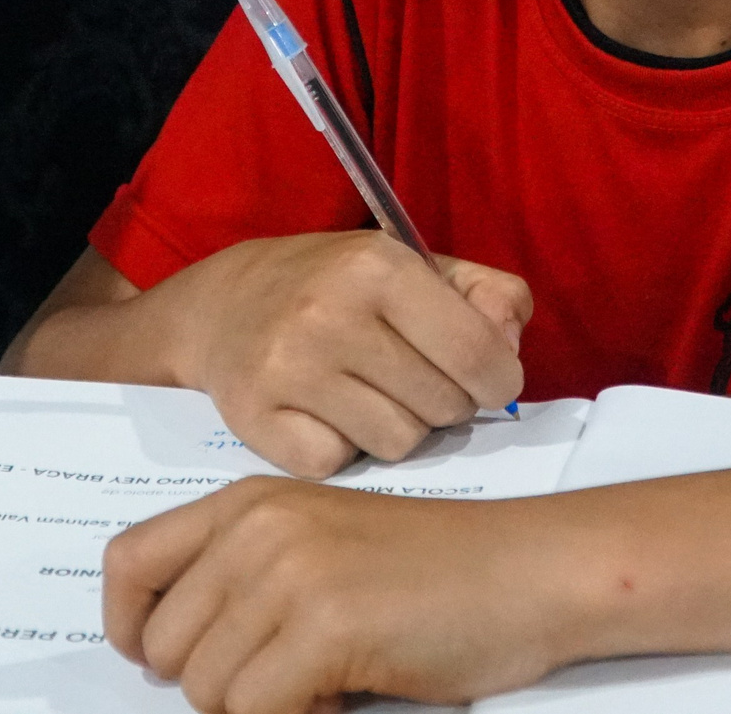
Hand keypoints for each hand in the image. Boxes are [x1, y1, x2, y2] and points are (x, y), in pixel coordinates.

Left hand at [106, 477, 567, 713]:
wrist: (533, 570)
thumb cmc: (439, 571)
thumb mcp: (320, 545)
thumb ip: (243, 576)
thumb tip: (163, 654)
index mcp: (247, 502)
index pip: (128, 560)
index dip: (127, 625)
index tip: (152, 661)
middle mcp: (257, 528)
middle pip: (163, 646)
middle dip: (216, 685)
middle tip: (289, 677)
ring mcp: (289, 574)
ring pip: (206, 690)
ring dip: (261, 708)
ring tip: (326, 679)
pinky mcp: (325, 626)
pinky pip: (256, 711)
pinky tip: (344, 694)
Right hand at [144, 230, 530, 476]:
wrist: (221, 305)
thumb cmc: (335, 288)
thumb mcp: (413, 266)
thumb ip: (486, 296)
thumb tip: (509, 350)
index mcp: (378, 267)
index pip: (478, 354)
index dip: (498, 380)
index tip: (486, 381)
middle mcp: (328, 314)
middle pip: (443, 406)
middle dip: (444, 403)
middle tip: (412, 381)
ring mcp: (288, 370)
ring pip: (398, 443)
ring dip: (397, 428)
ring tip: (369, 396)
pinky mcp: (257, 421)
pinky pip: (340, 465)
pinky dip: (343, 451)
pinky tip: (326, 417)